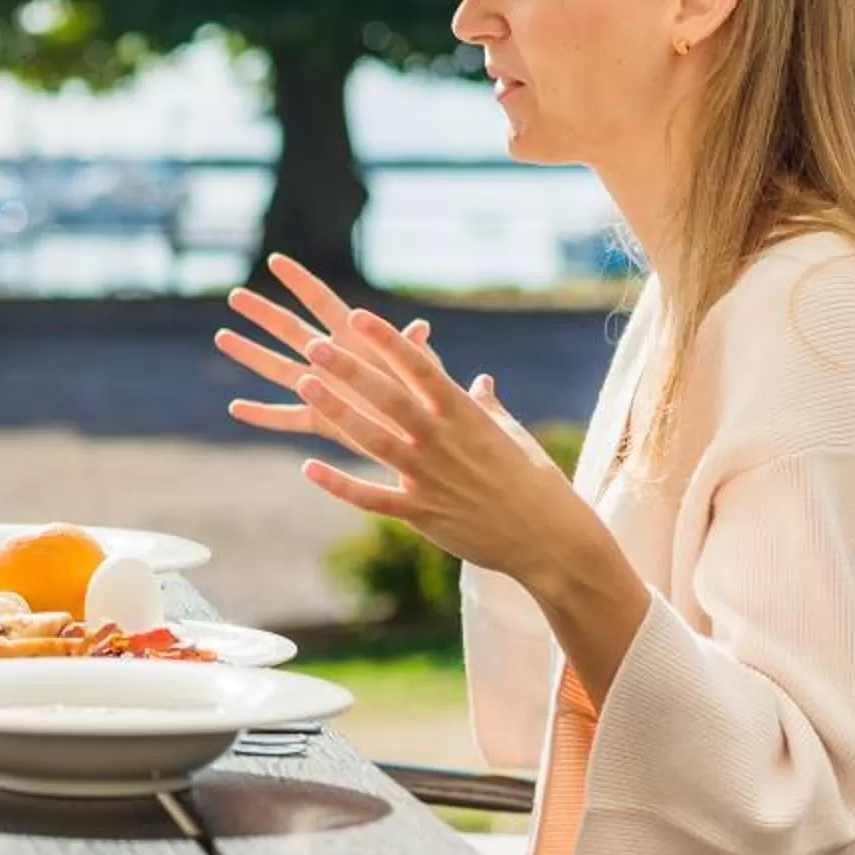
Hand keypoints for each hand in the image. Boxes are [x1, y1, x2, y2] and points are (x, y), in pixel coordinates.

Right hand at [216, 253, 434, 439]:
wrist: (426, 434)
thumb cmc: (430, 396)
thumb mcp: (423, 371)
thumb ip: (414, 351)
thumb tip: (421, 329)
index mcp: (354, 338)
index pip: (321, 301)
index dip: (300, 280)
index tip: (276, 259)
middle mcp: (332, 358)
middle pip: (289, 330)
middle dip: (262, 313)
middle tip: (235, 296)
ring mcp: (323, 388)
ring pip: (277, 368)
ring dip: (249, 353)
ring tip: (222, 336)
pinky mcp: (322, 421)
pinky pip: (285, 418)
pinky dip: (261, 415)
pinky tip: (236, 409)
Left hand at [290, 305, 597, 581]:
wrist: (550, 538)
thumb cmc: (534, 481)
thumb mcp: (511, 436)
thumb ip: (487, 407)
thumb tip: (481, 381)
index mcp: (464, 415)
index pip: (420, 368)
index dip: (388, 341)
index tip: (358, 316)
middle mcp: (442, 440)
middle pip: (388, 398)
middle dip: (350, 370)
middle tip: (313, 344)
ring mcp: (429, 477)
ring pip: (373, 440)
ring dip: (337, 412)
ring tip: (303, 386)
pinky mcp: (420, 513)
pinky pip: (372, 497)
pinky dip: (339, 484)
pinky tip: (307, 468)